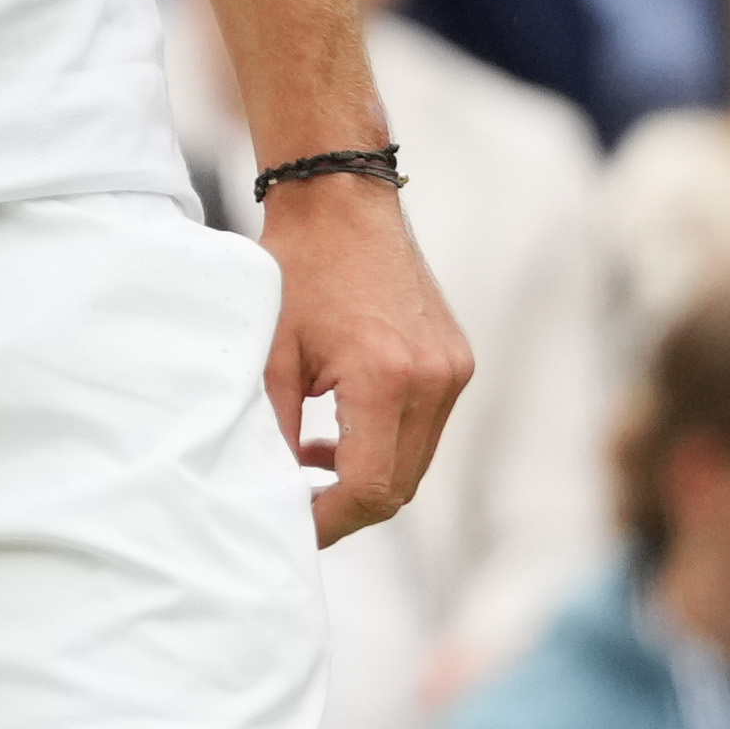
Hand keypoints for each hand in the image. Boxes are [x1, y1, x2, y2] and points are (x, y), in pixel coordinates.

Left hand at [260, 168, 471, 541]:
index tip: (294, 525)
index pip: (369, 488)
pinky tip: (342, 430)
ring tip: (313, 460)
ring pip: (416, 464)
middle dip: (348, 507)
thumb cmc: (298, 271)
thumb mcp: (271, 360)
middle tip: (298, 504)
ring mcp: (453, 370)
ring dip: (369, 477)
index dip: (329, 521)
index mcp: (385, 378)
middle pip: (399, 488)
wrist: (342, 202)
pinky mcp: (458, 361)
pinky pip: (426, 430)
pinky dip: (388, 444)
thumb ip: (276, 434)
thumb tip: (273, 496)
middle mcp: (433, 379)